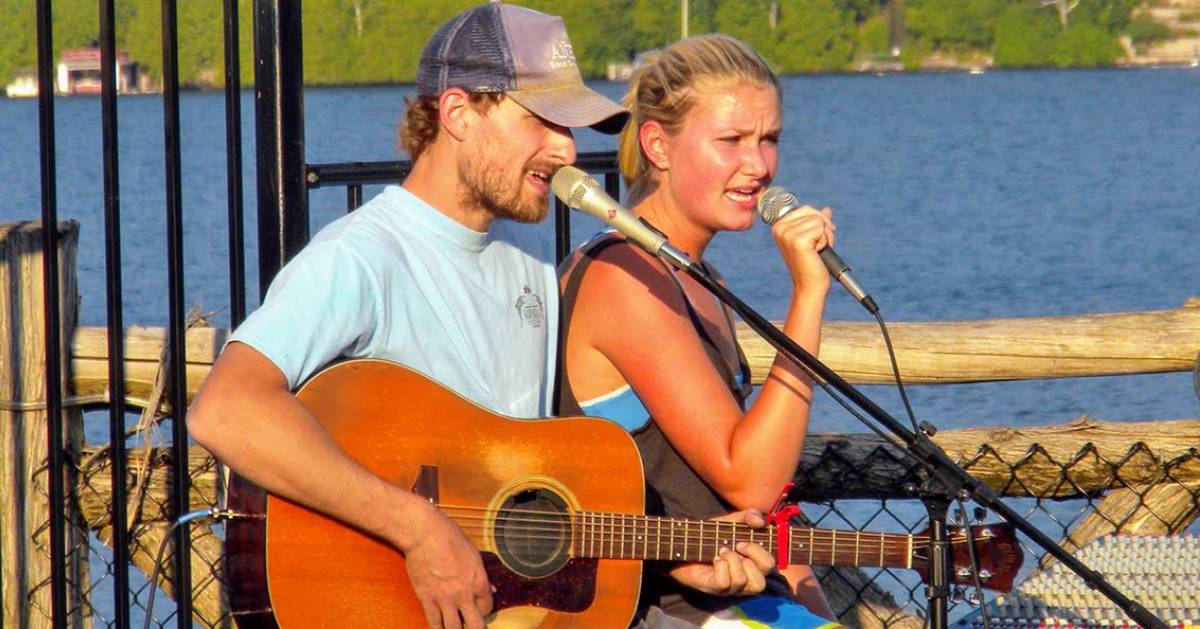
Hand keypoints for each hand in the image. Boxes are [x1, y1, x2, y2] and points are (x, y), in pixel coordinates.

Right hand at [400, 503, 493, 628]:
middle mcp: (463, 594)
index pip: (487, 607)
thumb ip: (481, 575)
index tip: (480, 609)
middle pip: (474, 625)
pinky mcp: (426, 599)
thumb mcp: (473, 554)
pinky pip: (433, 622)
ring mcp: (444, 598)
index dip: (485, 610)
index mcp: (478, 581)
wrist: (425, 535)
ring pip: (453, 628)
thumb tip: (490, 588)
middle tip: (474, 628)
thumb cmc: (450, 538)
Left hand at [667, 509, 776, 596]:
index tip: (743, 540)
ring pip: (742, 581)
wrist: (685, 542)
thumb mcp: (731, 521)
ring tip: (721, 550)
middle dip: (750, 559)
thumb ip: (748, 516)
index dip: (760, 553)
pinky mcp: (714, 588)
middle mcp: (744, 581)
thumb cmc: (711, 535)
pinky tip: (714, 559)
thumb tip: (760, 521)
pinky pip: (724, 582)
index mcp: (752, 566)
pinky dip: (721, 566)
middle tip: (736, 545)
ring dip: (732, 560)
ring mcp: (729, 587)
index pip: (770, 567)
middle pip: (760, 583)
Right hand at [771, 204, 835, 293]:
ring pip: (818, 220)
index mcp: (778, 226)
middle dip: (823, 226)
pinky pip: (822, 229)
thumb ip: (817, 222)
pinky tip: (816, 253)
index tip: (822, 234)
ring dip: (825, 236)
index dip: (819, 219)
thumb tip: (827, 209)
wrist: (809, 286)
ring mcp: (787, 234)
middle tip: (820, 245)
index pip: (805, 208)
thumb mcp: (814, 238)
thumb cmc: (812, 263)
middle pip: (812, 212)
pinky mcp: (798, 241)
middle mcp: (780, 228)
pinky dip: (825, 241)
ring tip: (817, 250)